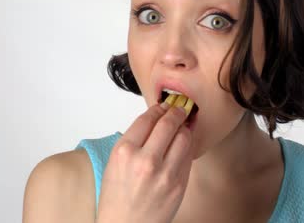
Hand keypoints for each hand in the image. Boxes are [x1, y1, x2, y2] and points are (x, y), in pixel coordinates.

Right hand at [96, 102, 192, 222]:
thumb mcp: (115, 163)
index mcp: (125, 151)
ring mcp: (165, 173)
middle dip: (177, 111)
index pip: (148, 118)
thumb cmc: (117, 198)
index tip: (164, 105)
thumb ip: (135, 140)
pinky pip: (188, 156)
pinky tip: (184, 144)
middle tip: (180, 108)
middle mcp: (145, 160)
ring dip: (185, 128)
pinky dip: (187, 146)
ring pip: (184, 137)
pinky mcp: (179, 184)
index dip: (159, 108)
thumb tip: (156, 120)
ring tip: (183, 126)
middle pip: (169, 123)